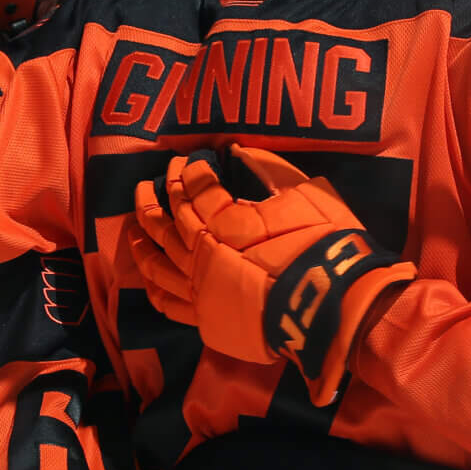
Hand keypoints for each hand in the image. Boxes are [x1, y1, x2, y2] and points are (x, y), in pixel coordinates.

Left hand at [129, 147, 414, 405]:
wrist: (335, 308)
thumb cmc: (326, 246)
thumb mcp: (306, 194)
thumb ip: (270, 169)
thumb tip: (240, 149)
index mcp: (224, 220)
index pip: (196, 188)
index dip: (190, 170)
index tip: (193, 160)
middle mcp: (203, 254)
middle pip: (167, 221)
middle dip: (157, 195)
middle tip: (151, 180)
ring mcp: (201, 289)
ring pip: (158, 261)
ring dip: (144, 236)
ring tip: (135, 220)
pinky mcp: (208, 320)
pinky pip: (170, 303)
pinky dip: (154, 285)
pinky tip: (149, 274)